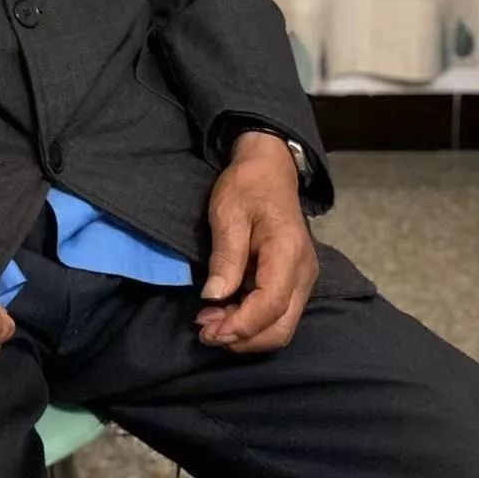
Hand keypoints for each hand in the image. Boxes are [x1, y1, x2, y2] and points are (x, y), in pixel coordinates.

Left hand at [195, 131, 318, 353]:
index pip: (271, 305)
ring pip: (281, 327)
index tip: (208, 329)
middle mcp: (304, 274)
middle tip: (204, 331)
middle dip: (242, 338)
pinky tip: (225, 315)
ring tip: (210, 325)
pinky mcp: (294, 282)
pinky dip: (252, 324)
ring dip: (246, 334)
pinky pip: (278, 315)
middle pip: (281, 328)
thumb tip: (213, 297)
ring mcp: (303, 280)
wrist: (270, 170)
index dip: (240, 325)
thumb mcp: (228, 212)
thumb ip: (225, 256)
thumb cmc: (247, 186)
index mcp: (288, 253)